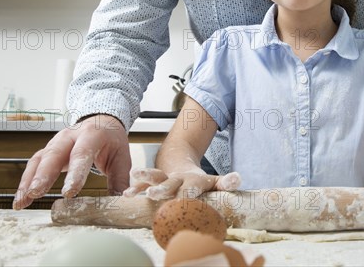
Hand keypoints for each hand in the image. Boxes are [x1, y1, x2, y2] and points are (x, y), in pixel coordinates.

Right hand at [13, 114, 130, 209]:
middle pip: (55, 154)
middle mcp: (71, 136)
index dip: (75, 173)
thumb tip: (120, 203)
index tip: (69, 193)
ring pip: (40, 159)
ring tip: (23, 201)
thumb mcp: (121, 157)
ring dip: (29, 180)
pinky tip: (22, 197)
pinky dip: (26, 180)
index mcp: (93, 135)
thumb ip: (120, 180)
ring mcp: (57, 141)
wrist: (102, 120)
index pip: (82, 154)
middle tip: (36, 193)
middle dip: (44, 175)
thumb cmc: (111, 140)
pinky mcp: (48, 149)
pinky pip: (34, 163)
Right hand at [123, 168, 240, 199]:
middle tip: (154, 194)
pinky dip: (134, 188)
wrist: (180, 163)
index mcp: (192, 180)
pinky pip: (141, 184)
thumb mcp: (213, 181)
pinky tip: (125, 195)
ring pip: (153, 177)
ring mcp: (163, 178)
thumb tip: (238, 178)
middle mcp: (176, 178)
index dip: (188, 195)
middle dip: (162, 188)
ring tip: (133, 183)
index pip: (191, 188)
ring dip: (145, 180)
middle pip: (169, 183)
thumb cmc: (198, 180)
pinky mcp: (152, 181)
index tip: (185, 201)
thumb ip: (224, 182)